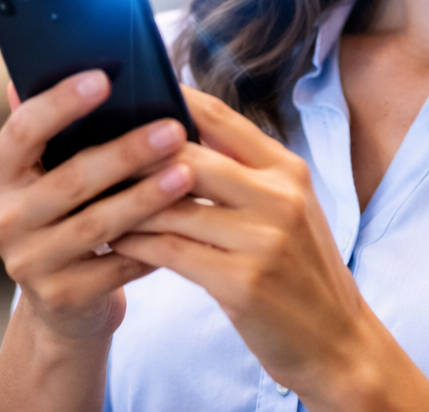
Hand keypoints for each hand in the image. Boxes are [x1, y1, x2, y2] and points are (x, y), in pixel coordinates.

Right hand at [0, 70, 194, 342]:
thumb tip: (86, 56)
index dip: (60, 103)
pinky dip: (153, 244)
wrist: (67, 297)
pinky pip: (116, 267)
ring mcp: (26, 263)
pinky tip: (187, 224)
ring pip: (96, 225)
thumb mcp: (58, 166)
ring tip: (188, 173)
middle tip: (173, 130)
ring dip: (146, 198)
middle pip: (69, 181)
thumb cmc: (73, 207)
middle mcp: (2, 219)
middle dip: (126, 153)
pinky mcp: (60, 298)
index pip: (22, 131)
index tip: (104, 78)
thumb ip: (67, 124)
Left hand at [112, 88, 428, 411]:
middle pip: (190, 158)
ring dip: (128, 203)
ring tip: (92, 197)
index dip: (175, 100)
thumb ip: (244, 172)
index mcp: (288, 170)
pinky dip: (138, 245)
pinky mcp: (242, 282)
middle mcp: (280, 196)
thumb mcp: (287, 208)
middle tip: (95, 149)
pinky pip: (172, 252)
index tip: (136, 90)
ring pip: (174, 207)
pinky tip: (115, 241)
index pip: (223, 119)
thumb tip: (181, 137)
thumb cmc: (300, 269)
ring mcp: (263, 239)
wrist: (336, 338)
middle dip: (138, 155)